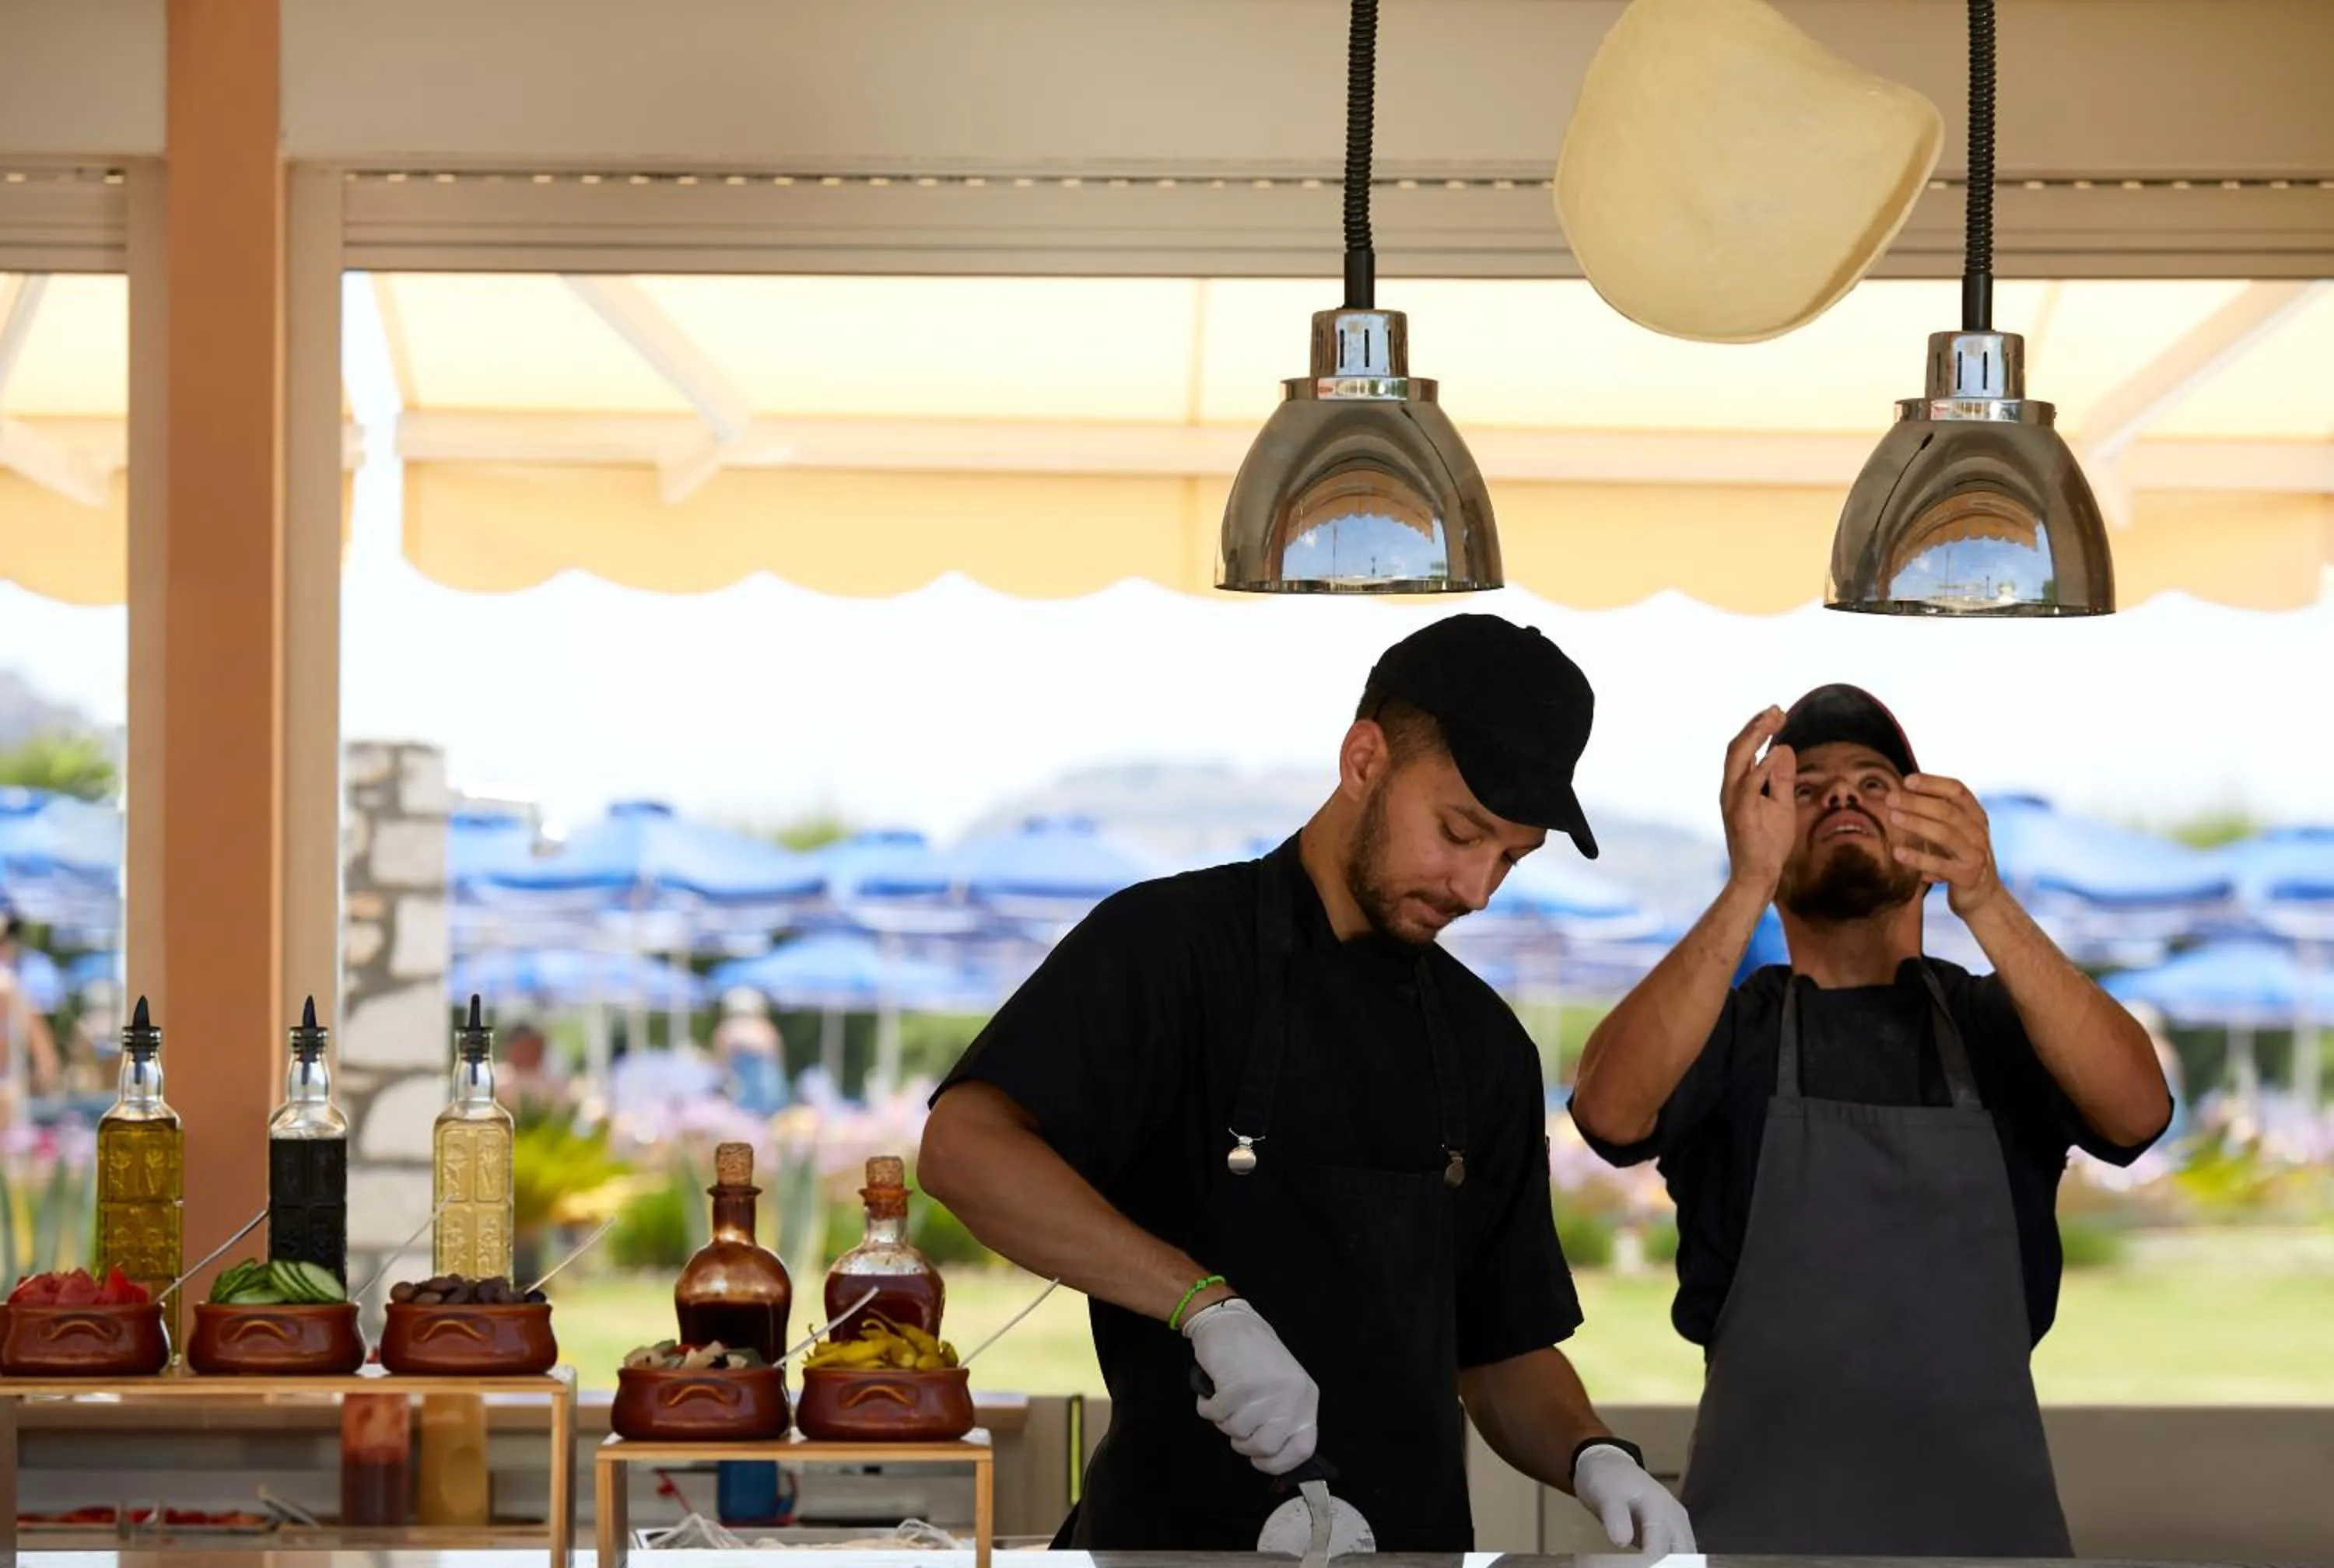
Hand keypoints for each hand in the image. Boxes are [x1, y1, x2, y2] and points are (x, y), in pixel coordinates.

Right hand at [1186, 1298, 1319, 1475]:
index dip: (1278, 1463)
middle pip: (1265, 1447)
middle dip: (1242, 1442)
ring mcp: (1266, 1389)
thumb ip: (1281, 1421)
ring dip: (1223, 1419)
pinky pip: (1215, 1415)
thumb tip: (1271, 1461)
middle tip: (1236, 1421)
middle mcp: (1291, 1394)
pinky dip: (1207, 1406)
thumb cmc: (1253, 1359)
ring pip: (1236, 1432)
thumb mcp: (1281, 1390)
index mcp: (1305, 1398)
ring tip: (1226, 1397)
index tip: (1260, 1460)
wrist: (1231, 1322)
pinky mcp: (1239, 1382)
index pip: (1302, 1450)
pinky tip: (1213, 1389)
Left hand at [1574, 1444, 1695, 1554]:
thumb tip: (1621, 1541)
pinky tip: (1654, 1564)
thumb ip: (1615, 1517)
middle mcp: (1675, 1517)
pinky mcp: (1672, 1532)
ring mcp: (1676, 1525)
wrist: (1610, 1466)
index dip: (1650, 1564)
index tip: (1637, 1567)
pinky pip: (1678, 1553)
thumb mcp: (1606, 1494)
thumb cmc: (1608, 1479)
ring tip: (1650, 1565)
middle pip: (1682, 1555)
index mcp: (1660, 1507)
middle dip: (1669, 1565)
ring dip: (1673, 1564)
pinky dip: (1670, 1561)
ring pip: (1685, 1555)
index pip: (1660, 1548)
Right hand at [1720, 707, 1796, 899]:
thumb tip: (1783, 747)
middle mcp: (1731, 790)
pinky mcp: (1740, 815)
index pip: (1745, 749)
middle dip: (1756, 725)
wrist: (1759, 875)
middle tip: (1778, 709)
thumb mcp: (1781, 803)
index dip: (1759, 728)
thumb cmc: (1769, 843)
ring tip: (1773, 720)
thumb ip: (1781, 777)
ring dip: (1755, 737)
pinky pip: (1748, 786)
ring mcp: (1733, 801)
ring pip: (1737, 759)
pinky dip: (1761, 768)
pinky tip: (1774, 752)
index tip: (1779, 713)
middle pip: (1737, 747)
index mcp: (1739, 786)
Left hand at [1888, 774, 2002, 916]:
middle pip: (1947, 811)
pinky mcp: (1967, 876)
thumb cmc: (1958, 856)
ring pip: (1945, 834)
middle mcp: (1978, 832)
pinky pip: (1940, 865)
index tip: (1907, 780)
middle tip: (1890, 798)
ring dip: (1917, 824)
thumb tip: (1898, 790)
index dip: (1932, 783)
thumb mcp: (1953, 831)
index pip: (1957, 791)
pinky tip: (1897, 853)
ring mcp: (1975, 854)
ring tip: (1893, 817)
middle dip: (1917, 802)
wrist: (1982, 896)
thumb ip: (1935, 812)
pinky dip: (1918, 858)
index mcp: (1975, 815)